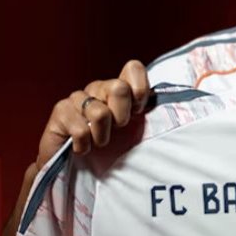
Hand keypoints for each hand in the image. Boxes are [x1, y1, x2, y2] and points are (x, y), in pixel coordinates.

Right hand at [35, 59, 150, 167]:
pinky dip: (84, 145)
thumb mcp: (133, 132)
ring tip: (98, 142)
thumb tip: (176, 104)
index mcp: (118, 89)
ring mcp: (77, 98)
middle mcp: (97, 88)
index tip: (138, 111)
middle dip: (121, 116)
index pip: (133, 68)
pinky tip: (81, 147)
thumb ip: (148, 116)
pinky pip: (80, 129)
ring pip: (100, 113)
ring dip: (102, 136)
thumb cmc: (107, 150)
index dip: (139, 90)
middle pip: (119, 88)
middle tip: (116, 129)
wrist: (72, 167)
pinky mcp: (60, 111)